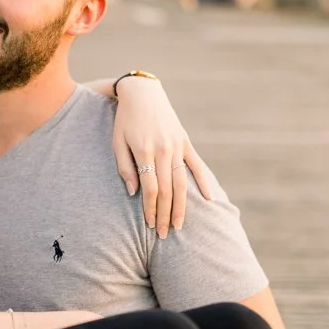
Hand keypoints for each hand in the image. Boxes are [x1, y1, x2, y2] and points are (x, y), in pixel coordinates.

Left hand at [112, 76, 214, 238]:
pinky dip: (205, 182)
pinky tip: (211, 199)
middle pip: (167, 190)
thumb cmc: (125, 120)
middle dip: (165, 214)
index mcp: (144, 151)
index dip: (150, 209)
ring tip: (180, 225)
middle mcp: (164, 150)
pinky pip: (197, 165)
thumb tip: (134, 193)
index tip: (150, 225)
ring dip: (182, 206)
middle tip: (164, 234)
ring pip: (182, 182)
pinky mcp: (185, 142)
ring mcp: (177, 146)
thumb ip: (125, 167)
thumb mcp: (117, 141)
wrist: (143, 94)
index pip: (150, 188)